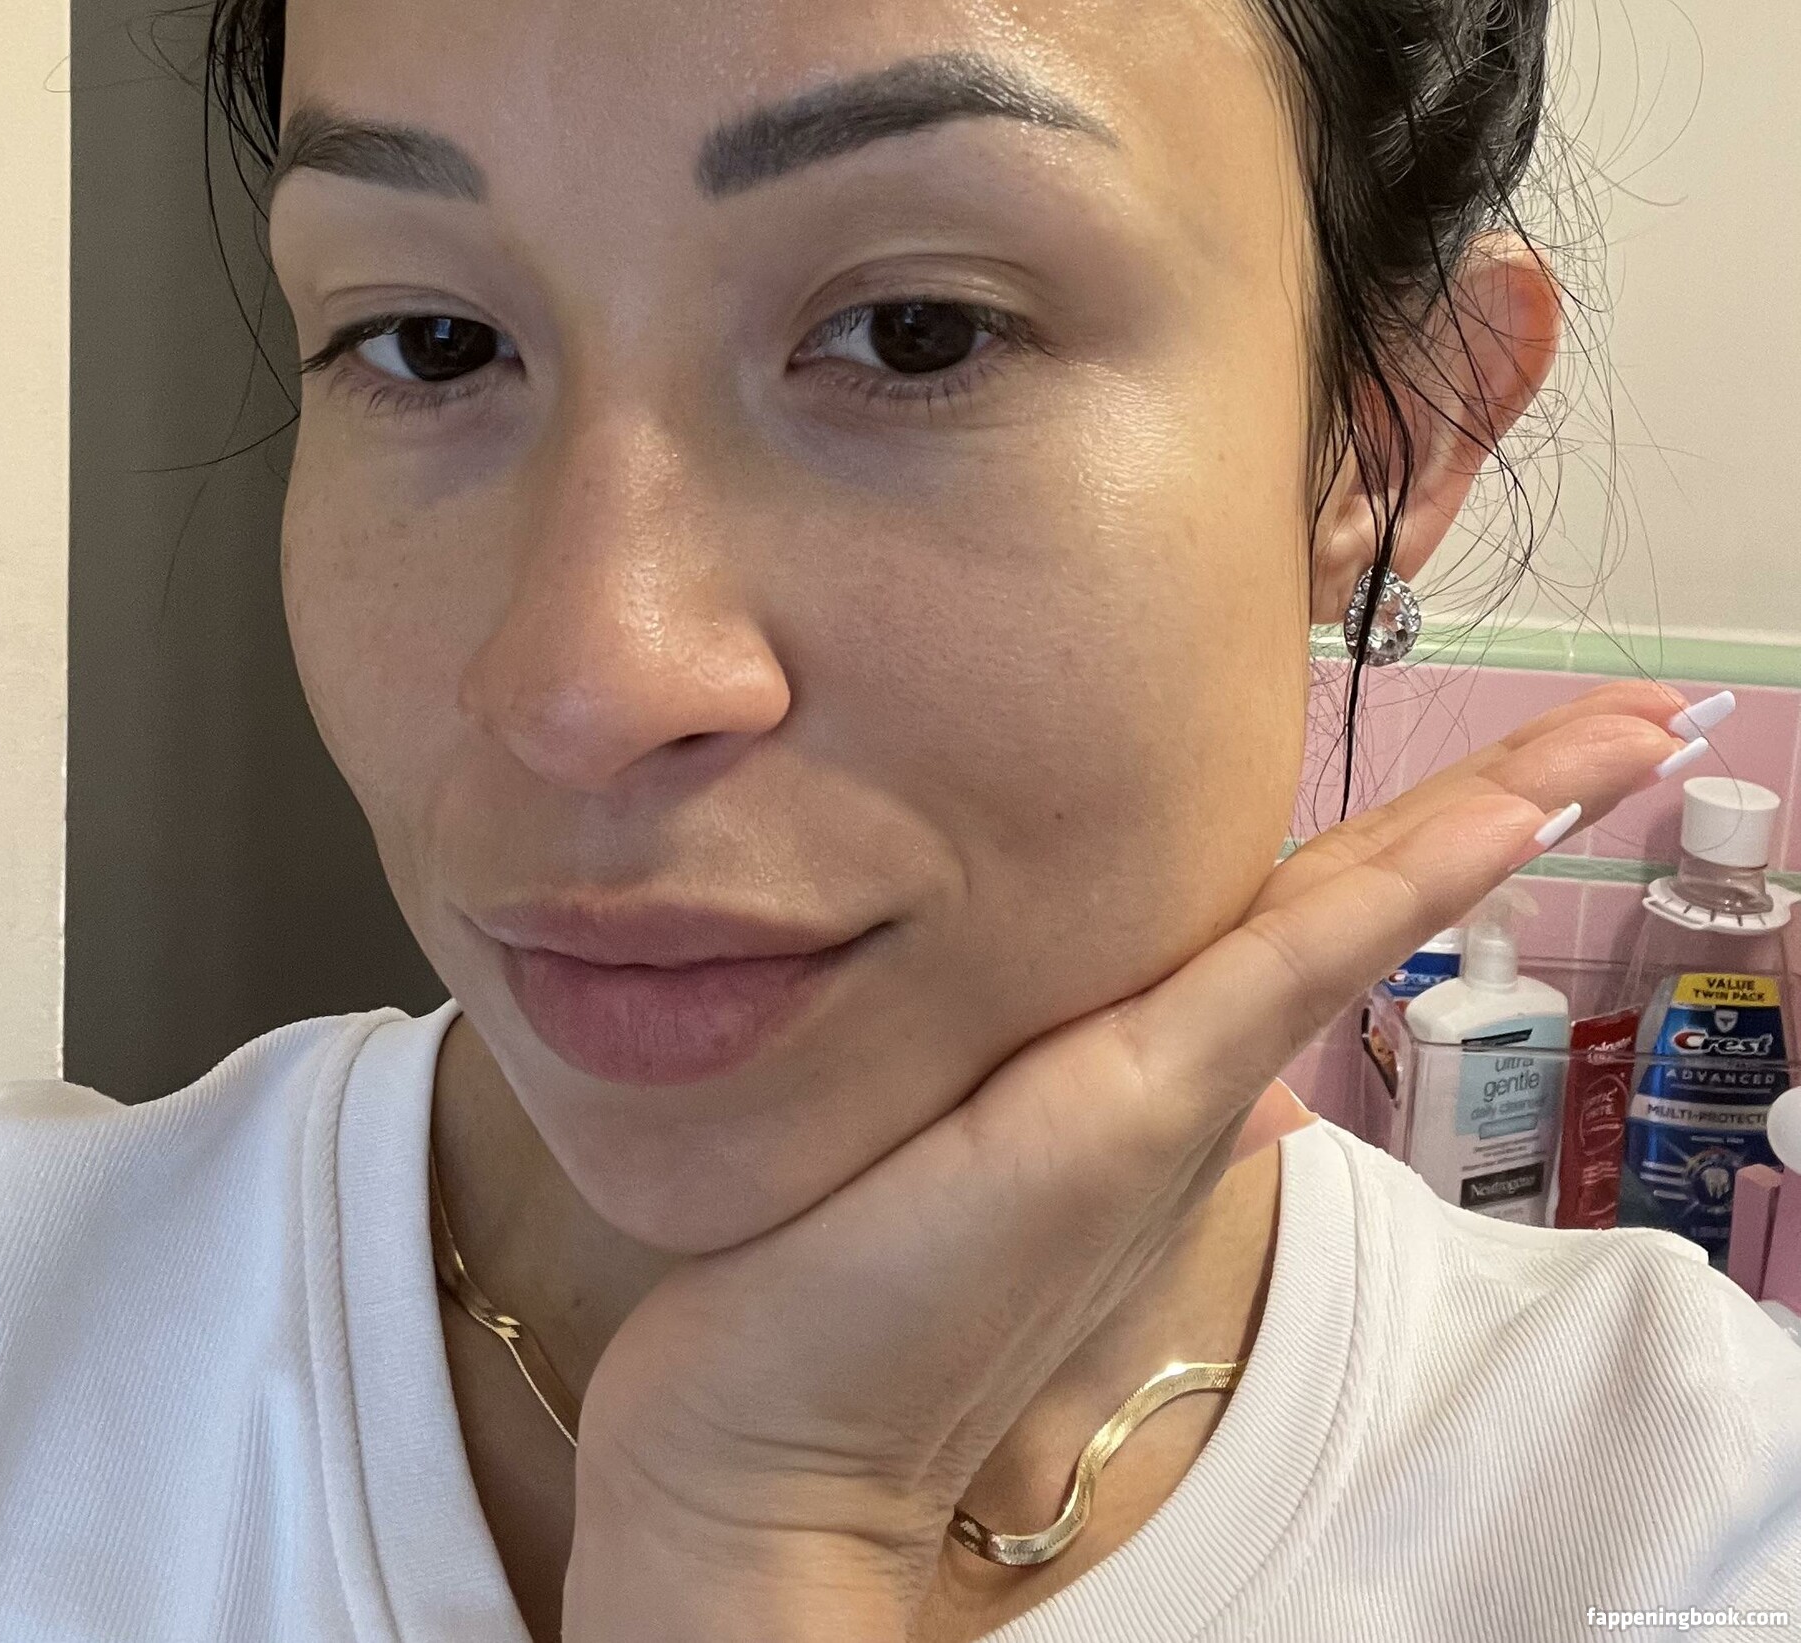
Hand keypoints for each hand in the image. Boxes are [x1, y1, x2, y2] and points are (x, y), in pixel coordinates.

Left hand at [562, 682, 1694, 1640]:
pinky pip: (1285, 965)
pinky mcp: (1134, 1102)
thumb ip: (1054, 1058)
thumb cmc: (844, 1252)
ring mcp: (1180, 1082)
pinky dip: (1394, 891)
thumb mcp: (959, 1114)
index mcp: (1157, 1054)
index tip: (1518, 756)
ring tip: (1624, 734)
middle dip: (1503, 803)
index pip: (1305, 908)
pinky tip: (1492, 816)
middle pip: (1365, 897)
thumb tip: (1130, 1035)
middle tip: (1638, 722)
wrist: (778, 1412)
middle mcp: (1196, 1063)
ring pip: (1353, 913)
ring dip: (1493, 815)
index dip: (1417, 830)